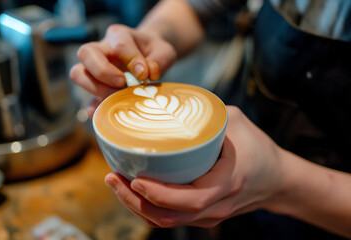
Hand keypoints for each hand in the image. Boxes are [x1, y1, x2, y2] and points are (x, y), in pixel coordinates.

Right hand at [70, 24, 176, 115]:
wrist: (149, 56)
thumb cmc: (154, 52)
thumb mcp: (163, 51)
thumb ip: (158, 60)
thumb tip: (148, 73)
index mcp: (119, 35)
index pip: (119, 44)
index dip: (132, 60)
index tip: (144, 74)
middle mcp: (101, 49)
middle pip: (85, 53)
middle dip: (102, 71)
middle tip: (122, 83)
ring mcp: (94, 68)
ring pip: (78, 73)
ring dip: (95, 88)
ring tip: (117, 97)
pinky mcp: (96, 88)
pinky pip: (86, 98)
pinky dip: (94, 107)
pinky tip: (106, 112)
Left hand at [104, 106, 284, 227]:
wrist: (277, 179)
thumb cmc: (258, 150)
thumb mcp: (237, 123)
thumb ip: (207, 113)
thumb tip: (171, 101)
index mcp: (227, 183)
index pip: (191, 200)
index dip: (160, 194)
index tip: (136, 179)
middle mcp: (215, 206)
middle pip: (168, 217)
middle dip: (135, 202)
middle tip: (112, 178)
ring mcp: (208, 215)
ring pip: (166, 221)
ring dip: (136, 206)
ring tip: (115, 182)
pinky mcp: (202, 215)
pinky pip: (171, 218)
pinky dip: (148, 207)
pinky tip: (133, 189)